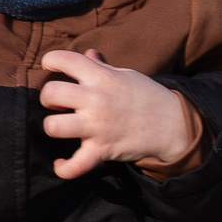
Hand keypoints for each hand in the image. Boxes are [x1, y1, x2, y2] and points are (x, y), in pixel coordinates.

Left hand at [40, 49, 198, 177]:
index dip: (51, 61)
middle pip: (51, 93)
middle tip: (57, 102)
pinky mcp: (102, 150)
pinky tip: (62, 163)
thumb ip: (102, 67)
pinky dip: (64, 168)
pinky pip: (75, 166)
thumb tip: (87, 53)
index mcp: (102, 77)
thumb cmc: (147, 96)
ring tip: (60, 126)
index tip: (52, 67)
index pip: (65, 59)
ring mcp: (97, 127)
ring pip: (54, 127)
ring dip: (52, 127)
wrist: (173, 124)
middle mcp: (96, 100)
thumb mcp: (125, 75)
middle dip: (48, 97)